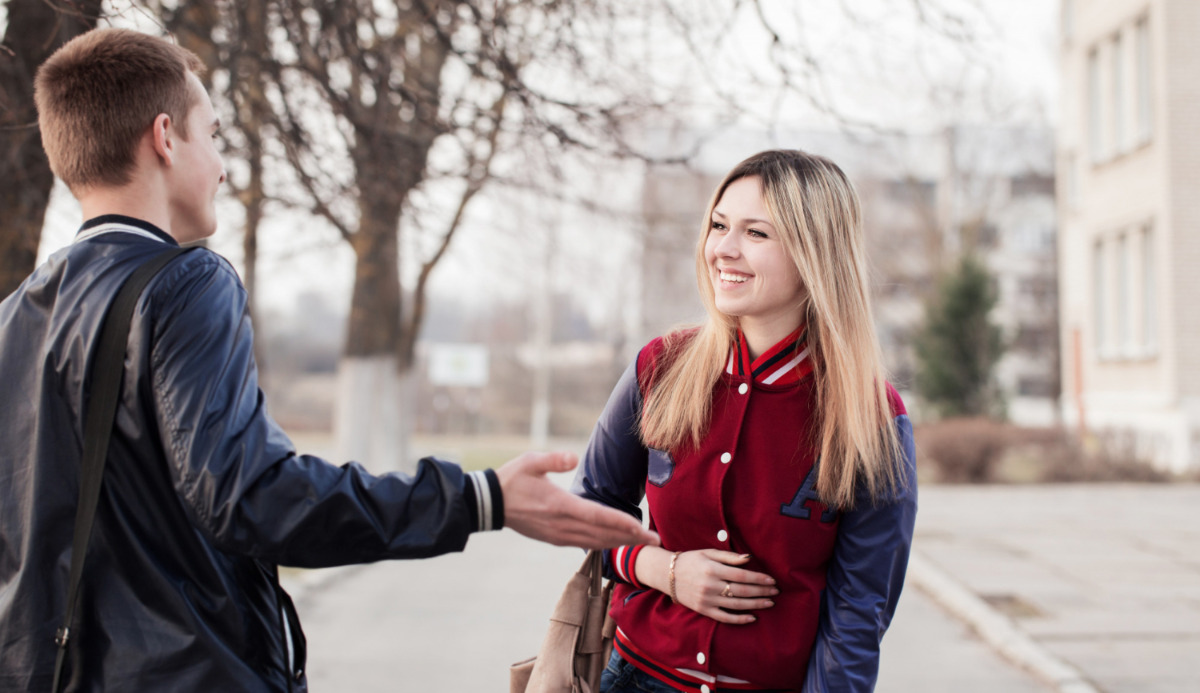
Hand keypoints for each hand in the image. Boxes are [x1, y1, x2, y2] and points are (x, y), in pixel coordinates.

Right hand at [496, 451, 659, 548]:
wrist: (490, 504)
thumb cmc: (512, 479)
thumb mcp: (530, 462)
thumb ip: (554, 460)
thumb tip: (572, 457)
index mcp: (560, 505)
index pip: (600, 517)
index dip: (624, 524)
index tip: (644, 529)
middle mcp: (562, 525)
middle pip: (603, 535)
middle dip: (630, 539)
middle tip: (654, 541)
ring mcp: (558, 535)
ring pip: (595, 543)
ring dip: (618, 543)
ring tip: (639, 543)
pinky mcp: (554, 538)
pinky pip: (583, 544)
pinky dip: (602, 544)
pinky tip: (613, 542)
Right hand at [670, 549, 777, 623]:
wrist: (667, 574)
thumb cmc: (691, 560)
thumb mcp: (708, 553)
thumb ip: (729, 557)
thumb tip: (750, 559)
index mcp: (712, 569)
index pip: (741, 575)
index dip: (758, 578)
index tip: (772, 580)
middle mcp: (710, 585)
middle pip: (742, 591)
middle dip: (761, 591)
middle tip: (775, 592)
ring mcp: (706, 600)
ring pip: (736, 605)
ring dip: (755, 605)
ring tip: (769, 603)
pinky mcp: (703, 610)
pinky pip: (724, 617)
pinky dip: (739, 619)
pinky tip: (752, 617)